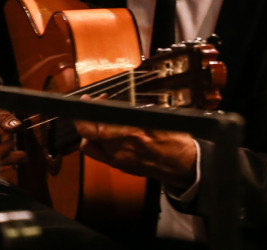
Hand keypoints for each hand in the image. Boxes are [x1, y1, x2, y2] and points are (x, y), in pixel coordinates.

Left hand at [74, 95, 197, 190]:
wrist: (184, 166)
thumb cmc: (175, 141)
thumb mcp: (157, 118)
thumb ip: (134, 112)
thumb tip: (118, 103)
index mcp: (132, 134)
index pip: (99, 122)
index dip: (91, 108)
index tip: (91, 99)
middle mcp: (121, 150)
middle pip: (87, 134)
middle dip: (83, 118)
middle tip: (89, 105)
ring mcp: (118, 160)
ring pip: (88, 145)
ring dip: (88, 131)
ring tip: (96, 120)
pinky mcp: (120, 167)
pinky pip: (98, 155)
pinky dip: (95, 142)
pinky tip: (104, 133)